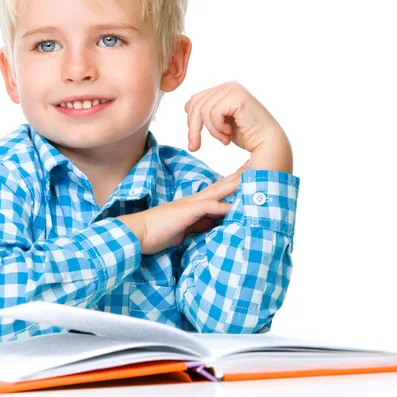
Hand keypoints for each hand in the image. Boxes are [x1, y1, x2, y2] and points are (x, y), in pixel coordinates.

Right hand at [118, 162, 248, 254]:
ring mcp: (191, 204)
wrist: (139, 232)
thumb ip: (199, 224)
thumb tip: (214, 224)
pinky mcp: (187, 212)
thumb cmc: (158, 232)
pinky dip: (223, 207)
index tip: (248, 175)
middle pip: (222, 185)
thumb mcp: (185, 229)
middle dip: (240, 176)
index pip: (218, 191)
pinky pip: (208, 208)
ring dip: (236, 185)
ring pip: (218, 191)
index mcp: (195, 204)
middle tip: (258, 164)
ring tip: (254, 178)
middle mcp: (195, 200)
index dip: (233, 182)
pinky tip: (235, 206)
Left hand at [184, 81, 280, 152]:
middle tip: (196, 146)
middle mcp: (228, 86)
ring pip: (202, 110)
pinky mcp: (237, 96)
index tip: (195, 141)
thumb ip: (206, 112)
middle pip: (195, 104)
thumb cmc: (247, 134)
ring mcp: (233, 89)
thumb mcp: (220, 122)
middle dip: (194, 128)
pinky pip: (213, 113)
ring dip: (211, 130)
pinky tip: (229, 133)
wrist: (268, 143)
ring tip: (224, 138)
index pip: (194, 100)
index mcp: (223, 90)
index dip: (191, 121)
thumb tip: (186, 106)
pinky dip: (218, 128)